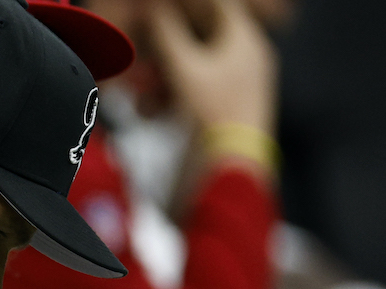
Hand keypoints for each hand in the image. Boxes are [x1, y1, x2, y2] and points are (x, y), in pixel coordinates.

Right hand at [148, 0, 276, 131]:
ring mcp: (233, 90)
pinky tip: (147, 111)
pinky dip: (167, 98)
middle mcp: (244, 62)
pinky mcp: (219, 115)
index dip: (187, 5)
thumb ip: (167, 33)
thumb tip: (155, 9)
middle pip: (200, 39)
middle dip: (164, 46)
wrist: (226, 174)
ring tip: (140, 92)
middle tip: (140, 48)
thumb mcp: (184, 68)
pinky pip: (190, 95)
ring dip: (160, 76)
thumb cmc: (212, 116)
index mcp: (245, 43)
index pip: (218, 6)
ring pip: (190, 69)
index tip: (159, 8)